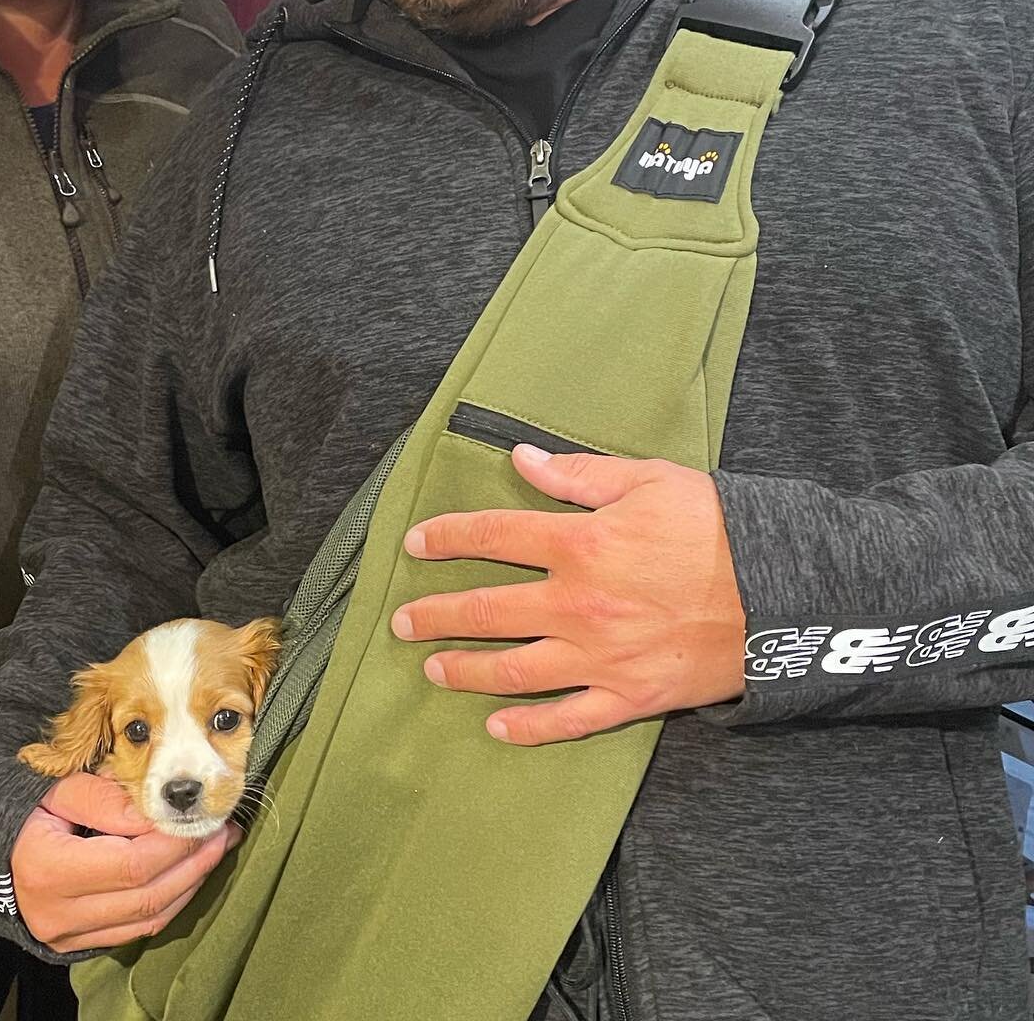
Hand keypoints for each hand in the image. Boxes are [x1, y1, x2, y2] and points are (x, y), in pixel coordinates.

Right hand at [12, 772, 238, 952]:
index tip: (205, 818)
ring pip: (147, 919)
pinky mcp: (79, 945)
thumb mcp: (62, 791)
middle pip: (146, 897)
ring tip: (216, 850)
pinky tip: (189, 874)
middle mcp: (58, 915)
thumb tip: (159, 815)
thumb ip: (108, 801)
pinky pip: (136, 930)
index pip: (131, 864)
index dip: (175, 844)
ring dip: (190, 885)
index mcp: (49, 870)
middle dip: (193, 863)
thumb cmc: (30, 811)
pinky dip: (169, 902)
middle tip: (224, 832)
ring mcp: (69, 937)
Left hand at [390, 446, 746, 744]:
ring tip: (433, 670)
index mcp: (579, 543)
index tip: (415, 544)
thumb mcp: (649, 480)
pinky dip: (527, 728)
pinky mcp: (629, 697)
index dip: (446, 538)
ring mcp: (600, 657)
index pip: (491, 537)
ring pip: (512, 670)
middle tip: (402, 622)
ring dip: (464, 671)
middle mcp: (577, 604)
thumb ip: (578, 475)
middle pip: (485, 611)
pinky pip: (566, 720)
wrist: (786, 594)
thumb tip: (521, 460)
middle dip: (435, 616)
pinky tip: (496, 727)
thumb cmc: (719, 528)